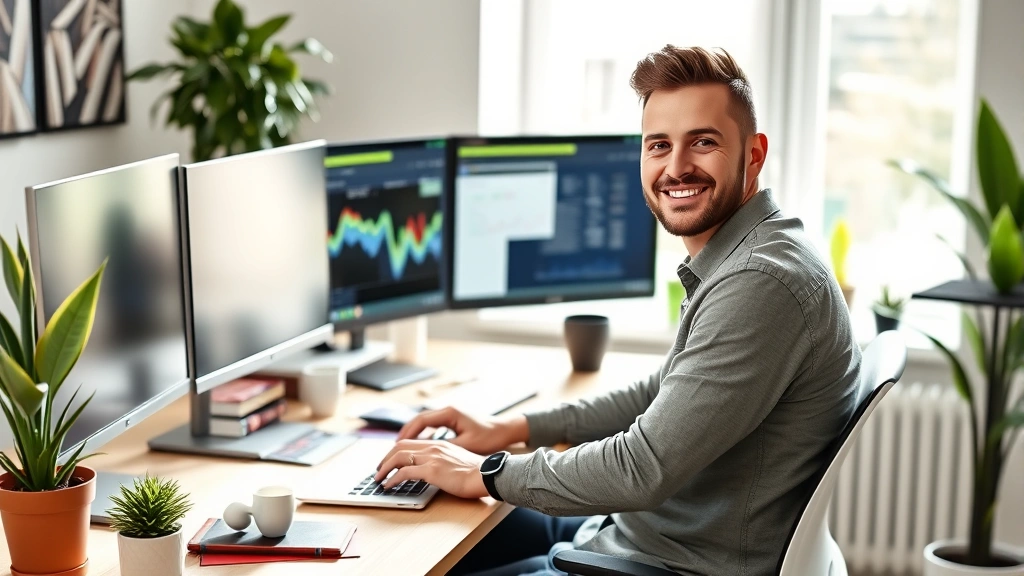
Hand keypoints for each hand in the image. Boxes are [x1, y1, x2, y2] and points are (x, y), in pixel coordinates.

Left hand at [374, 440, 488, 498]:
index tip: (389, 461)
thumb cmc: (477, 472)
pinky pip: (405, 472)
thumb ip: (444, 460)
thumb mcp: (457, 460)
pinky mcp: (432, 470)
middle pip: (400, 447)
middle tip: (379, 470)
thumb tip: (434, 470)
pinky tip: (389, 486)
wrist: (487, 474)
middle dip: (385, 458)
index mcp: (439, 444)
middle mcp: (433, 447)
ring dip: (385, 468)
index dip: (395, 451)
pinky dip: (393, 479)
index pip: (410, 442)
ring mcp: (432, 457)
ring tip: (379, 479)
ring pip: (399, 457)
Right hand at [398, 406, 527, 454]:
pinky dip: (421, 436)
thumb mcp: (466, 444)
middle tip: (392, 449)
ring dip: (411, 435)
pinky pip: (431, 427)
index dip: (407, 433)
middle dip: (404, 434)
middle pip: (418, 420)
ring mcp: (449, 415)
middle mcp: (447, 411)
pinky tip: (416, 448)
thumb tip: (426, 453)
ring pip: (423, 423)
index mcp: (449, 413)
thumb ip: (446, 447)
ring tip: (399, 450)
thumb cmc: (489, 437)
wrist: (504, 430)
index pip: (420, 420)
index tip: (396, 445)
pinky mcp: (452, 421)